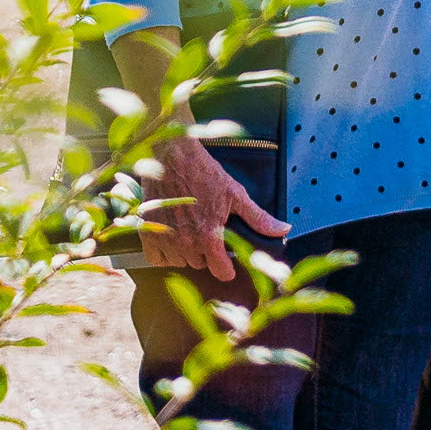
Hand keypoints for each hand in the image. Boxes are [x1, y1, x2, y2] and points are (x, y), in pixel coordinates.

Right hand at [141, 130, 281, 280]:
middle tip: (207, 234)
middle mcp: (187, 242)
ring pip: (179, 262)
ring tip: (190, 232)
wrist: (173, 157)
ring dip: (185, 253)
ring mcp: (166, 239)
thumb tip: (283, 230)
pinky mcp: (148, 232)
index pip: (221, 272)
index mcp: (210, 236)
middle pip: (200, 264)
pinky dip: (163, 253)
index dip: (227, 269)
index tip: (227, 265)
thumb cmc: (205, 173)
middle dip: (206, 254)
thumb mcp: (236, 195)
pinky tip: (171, 237)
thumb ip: (258, 218)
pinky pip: (155, 258)